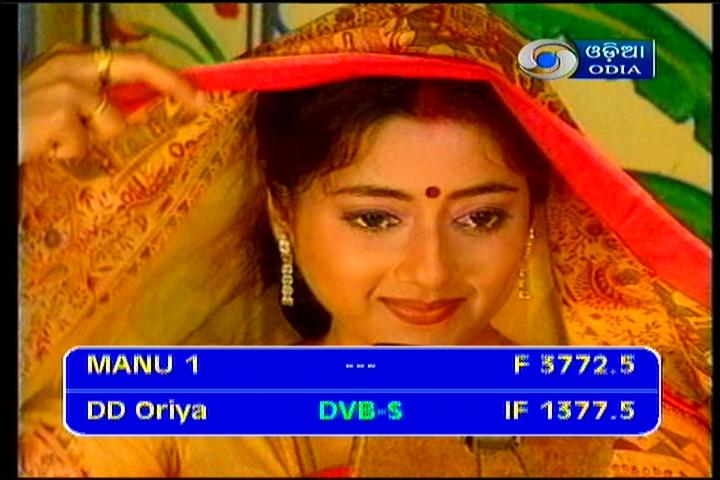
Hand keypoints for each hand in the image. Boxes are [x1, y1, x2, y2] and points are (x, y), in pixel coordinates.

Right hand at [20, 43, 207, 163]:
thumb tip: (140, 109)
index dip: (169, 77)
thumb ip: (99, 98)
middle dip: (172, 83)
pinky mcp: (59, 112)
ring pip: (114, 122)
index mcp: (76, 57)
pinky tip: (46, 146)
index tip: (199, 95)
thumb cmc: (26, 118)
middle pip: (137, 67)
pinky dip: (70, 153)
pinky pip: (85, 145)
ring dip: (92, 139)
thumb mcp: (64, 100)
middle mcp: (72, 62)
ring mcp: (67, 86)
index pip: (133, 61)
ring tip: (59, 138)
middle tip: (199, 101)